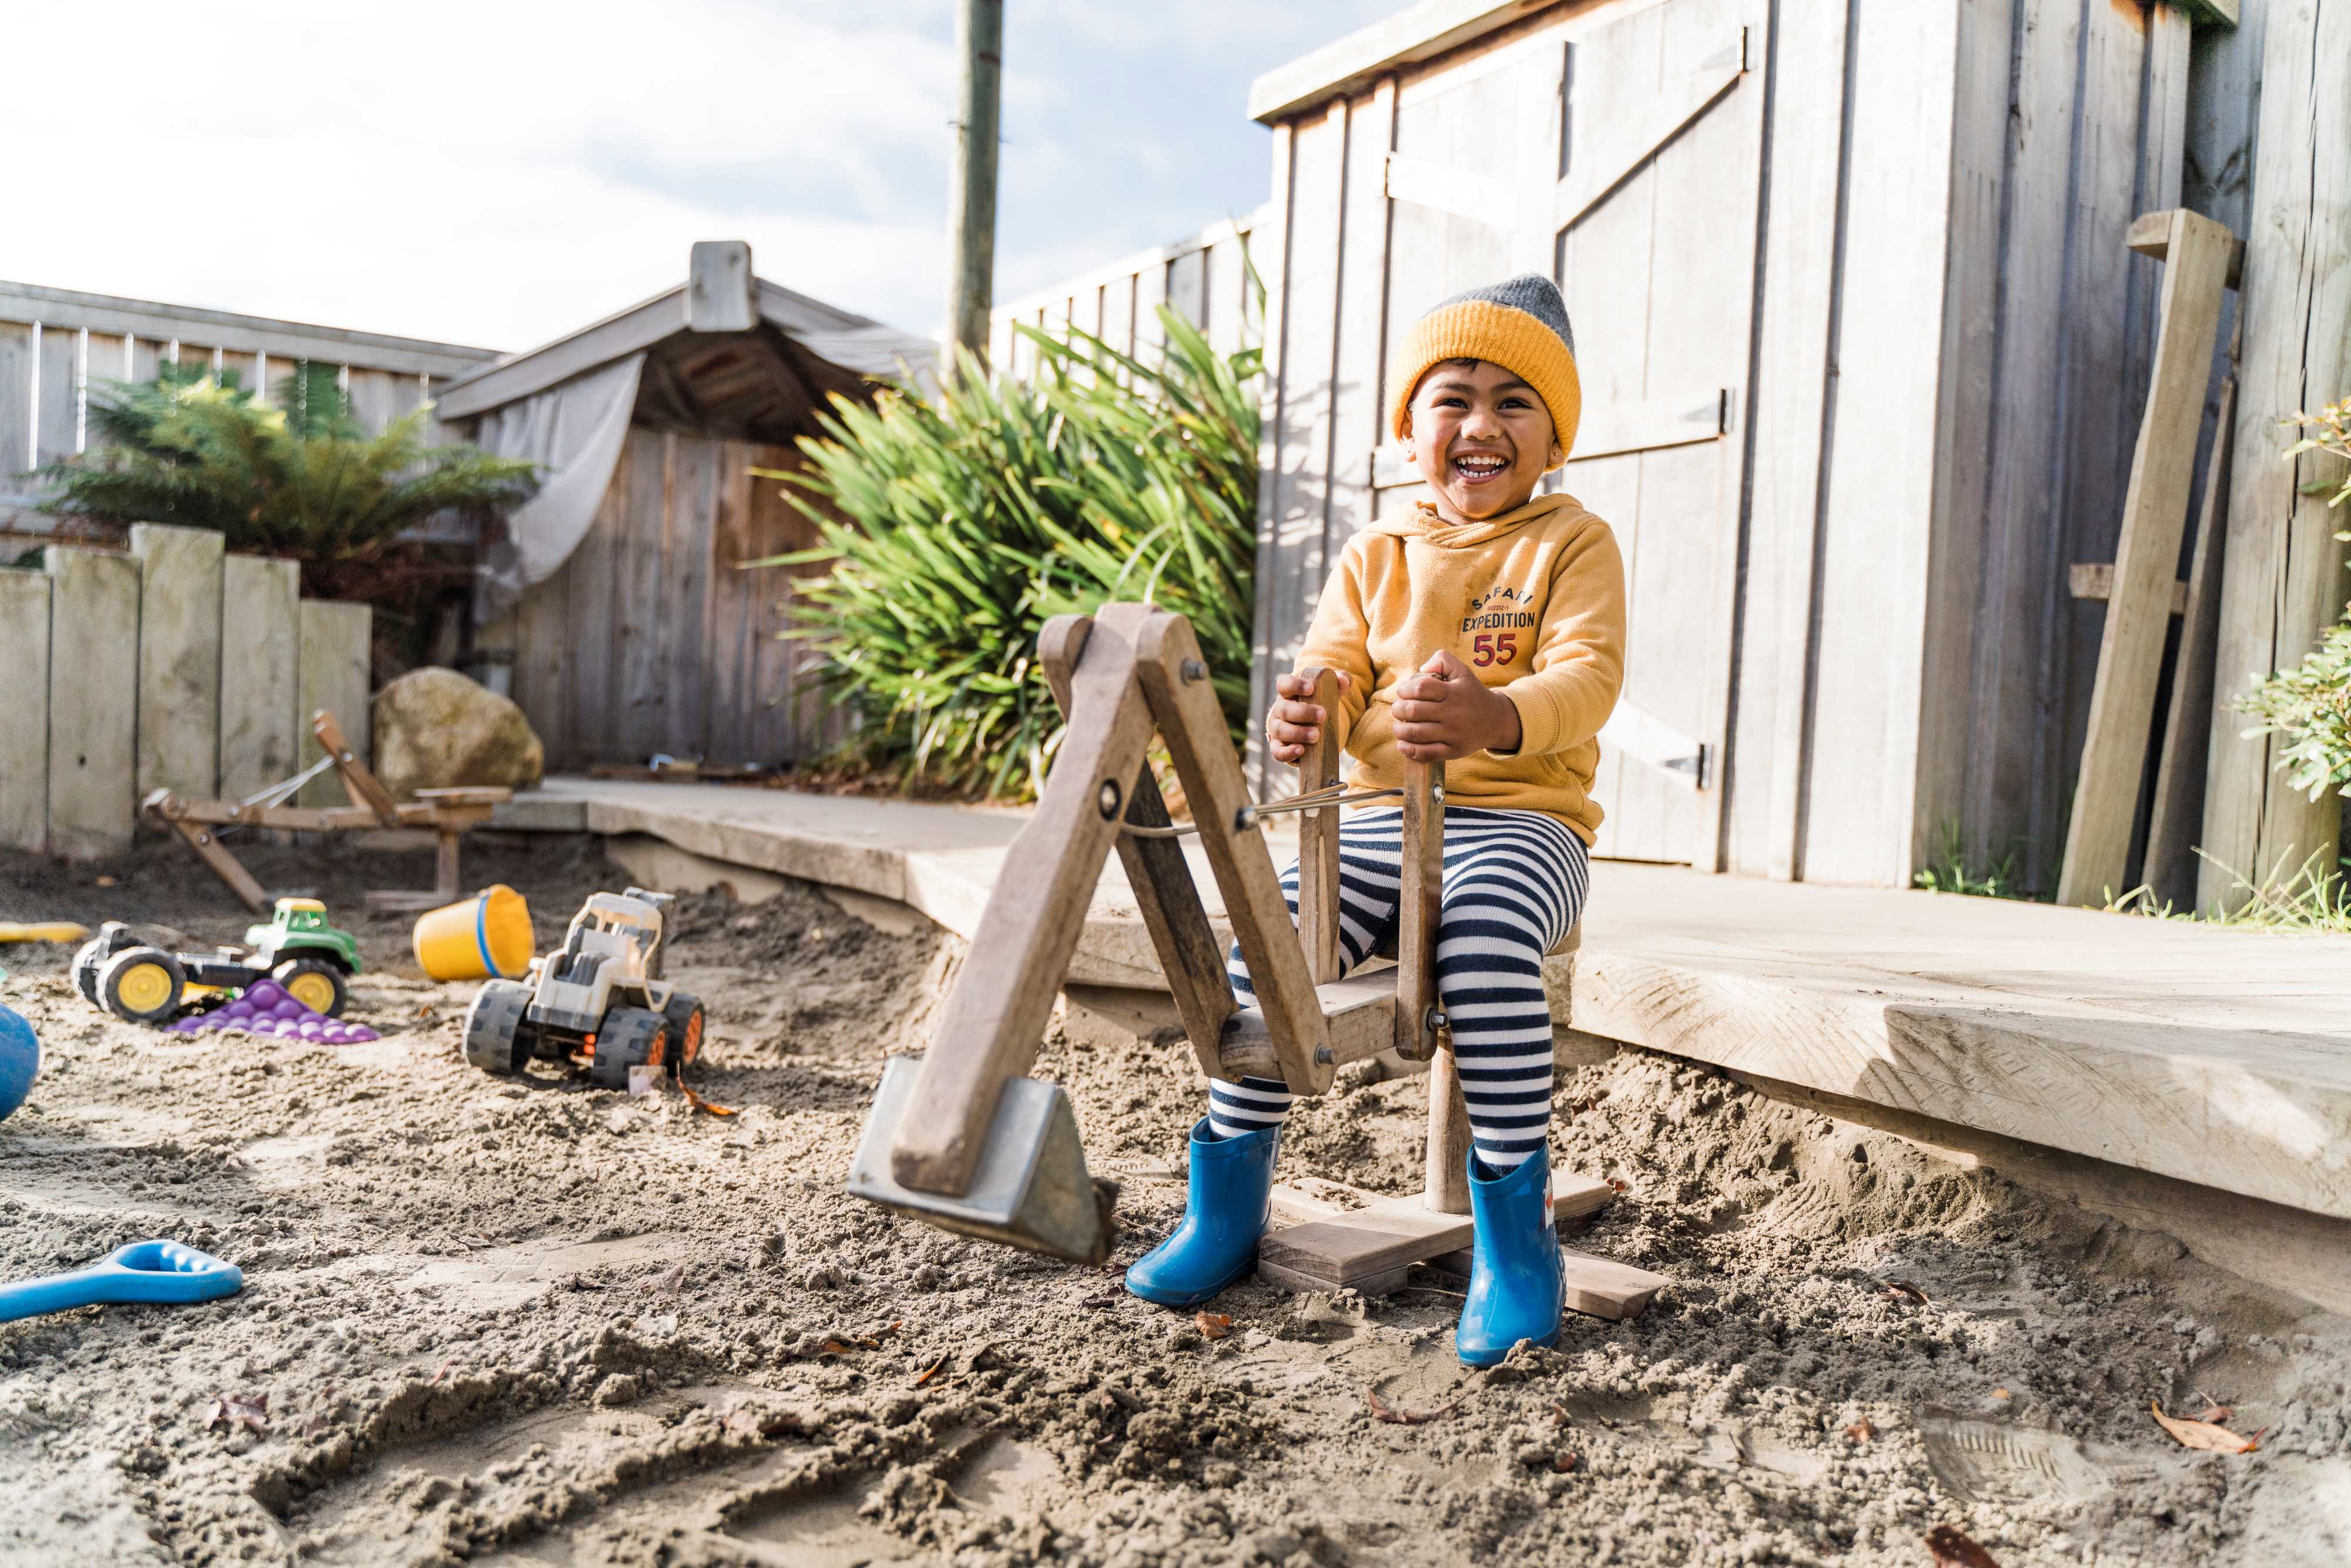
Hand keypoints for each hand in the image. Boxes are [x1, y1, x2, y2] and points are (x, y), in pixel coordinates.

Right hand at [1265, 669, 1350, 762]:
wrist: (1313, 726)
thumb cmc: (1319, 704)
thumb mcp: (1329, 691)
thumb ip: (1338, 683)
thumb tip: (1343, 681)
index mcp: (1289, 693)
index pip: (1285, 684)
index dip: (1295, 685)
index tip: (1311, 689)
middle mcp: (1279, 710)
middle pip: (1285, 709)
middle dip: (1303, 713)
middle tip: (1322, 715)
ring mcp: (1277, 728)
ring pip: (1281, 730)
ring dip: (1298, 733)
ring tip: (1316, 735)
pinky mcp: (1278, 746)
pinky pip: (1277, 751)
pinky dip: (1287, 752)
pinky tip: (1300, 750)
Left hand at [1392, 649, 1521, 760]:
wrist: (1496, 721)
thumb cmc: (1471, 694)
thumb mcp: (1462, 671)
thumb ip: (1442, 660)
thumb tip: (1423, 668)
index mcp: (1453, 692)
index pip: (1420, 688)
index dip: (1405, 689)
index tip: (1402, 692)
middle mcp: (1453, 713)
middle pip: (1414, 711)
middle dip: (1398, 709)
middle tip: (1398, 709)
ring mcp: (1453, 734)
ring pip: (1416, 733)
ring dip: (1399, 730)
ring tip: (1399, 726)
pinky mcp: (1453, 751)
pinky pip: (1426, 753)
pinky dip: (1409, 750)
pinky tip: (1403, 745)